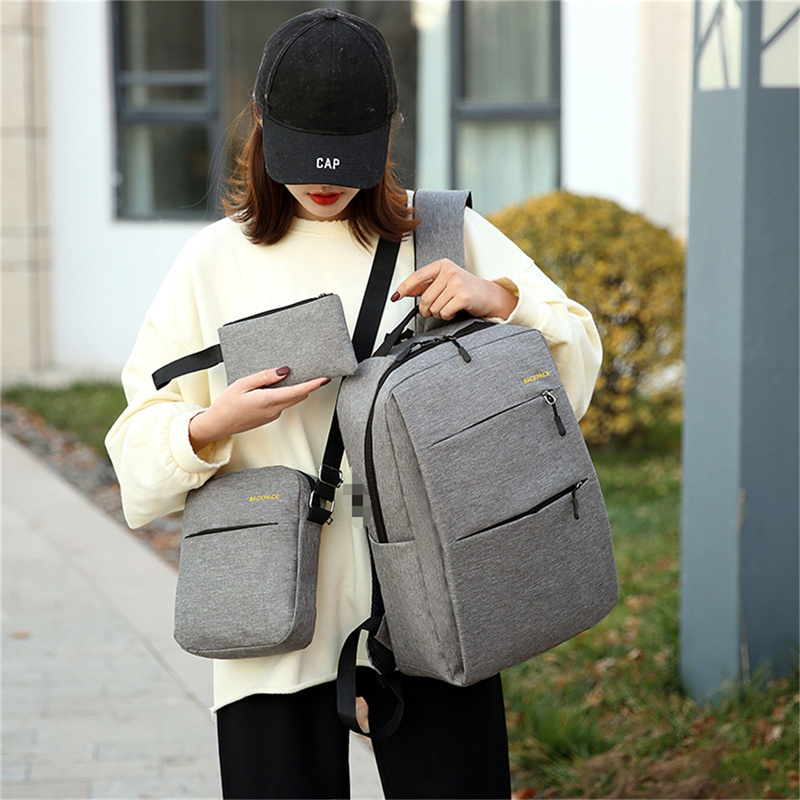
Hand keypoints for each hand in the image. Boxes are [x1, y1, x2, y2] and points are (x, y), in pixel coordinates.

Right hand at [188, 367, 328, 451]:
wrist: (218, 424)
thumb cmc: (226, 405)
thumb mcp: (242, 384)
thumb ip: (265, 377)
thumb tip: (283, 371)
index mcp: (268, 400)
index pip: (297, 392)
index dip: (312, 385)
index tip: (323, 379)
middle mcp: (273, 410)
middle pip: (298, 396)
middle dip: (307, 386)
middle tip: (310, 372)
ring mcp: (272, 416)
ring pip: (290, 400)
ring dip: (293, 390)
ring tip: (284, 376)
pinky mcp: (269, 418)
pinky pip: (281, 404)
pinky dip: (283, 395)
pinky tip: (271, 388)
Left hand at [390, 259, 516, 320]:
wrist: (488, 295)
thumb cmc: (466, 289)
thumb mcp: (445, 282)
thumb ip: (426, 286)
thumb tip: (405, 291)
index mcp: (443, 265)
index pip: (418, 277)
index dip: (404, 288)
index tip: (395, 296)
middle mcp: (449, 271)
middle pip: (425, 298)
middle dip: (427, 309)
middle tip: (434, 310)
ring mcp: (457, 283)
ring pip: (434, 307)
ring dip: (439, 313)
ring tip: (449, 307)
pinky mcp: (463, 296)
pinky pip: (444, 312)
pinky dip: (447, 315)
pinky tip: (455, 310)